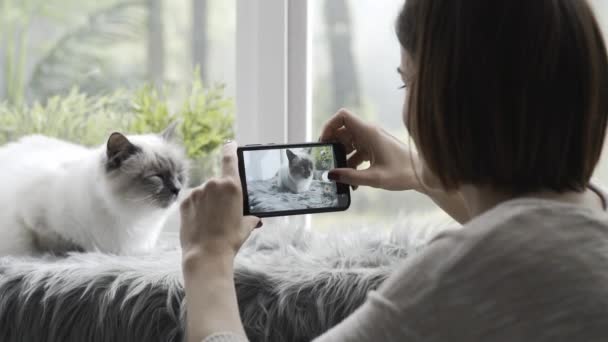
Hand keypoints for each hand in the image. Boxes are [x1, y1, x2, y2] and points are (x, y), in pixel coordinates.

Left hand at [179, 141, 259, 261]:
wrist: (207, 254)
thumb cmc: (230, 240)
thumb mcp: (247, 225)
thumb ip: (250, 214)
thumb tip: (254, 216)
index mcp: (232, 185)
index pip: (230, 158)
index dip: (231, 148)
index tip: (230, 144)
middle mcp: (213, 184)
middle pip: (218, 181)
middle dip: (220, 193)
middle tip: (223, 211)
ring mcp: (197, 192)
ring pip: (205, 192)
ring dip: (208, 201)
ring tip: (211, 221)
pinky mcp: (184, 201)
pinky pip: (193, 200)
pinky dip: (197, 207)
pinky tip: (201, 221)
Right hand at [319, 109, 430, 191]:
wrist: (423, 174)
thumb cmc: (403, 172)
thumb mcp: (374, 178)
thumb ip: (350, 177)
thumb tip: (330, 175)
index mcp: (369, 132)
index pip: (343, 116)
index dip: (329, 125)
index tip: (323, 141)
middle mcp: (369, 133)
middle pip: (342, 131)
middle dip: (333, 146)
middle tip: (327, 161)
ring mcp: (372, 140)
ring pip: (348, 144)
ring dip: (342, 158)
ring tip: (340, 176)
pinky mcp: (375, 149)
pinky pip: (357, 152)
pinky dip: (352, 165)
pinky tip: (353, 182)